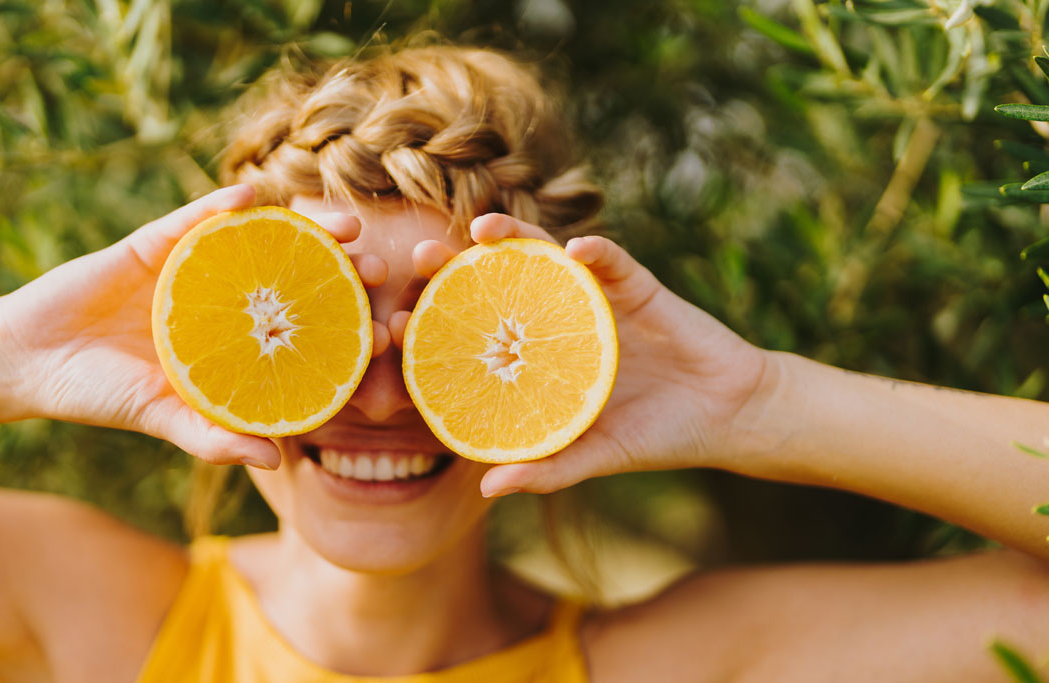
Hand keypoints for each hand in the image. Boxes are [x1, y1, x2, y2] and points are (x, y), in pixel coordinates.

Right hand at [0, 185, 388, 466]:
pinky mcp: (155, 241)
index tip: (389, 332)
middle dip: (344, 270)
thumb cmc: (101, 394)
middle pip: (298, 278)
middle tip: (382, 268)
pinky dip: (221, 205)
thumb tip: (275, 462)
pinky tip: (252, 195)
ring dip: (307, 227)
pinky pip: (194, 217)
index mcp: (238, 343)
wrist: (29, 360)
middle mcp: (227, 300)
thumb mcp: (161, 418)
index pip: (304, 332)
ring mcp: (196, 267)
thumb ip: (212, 437)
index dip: (348, 330)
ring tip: (347, 224)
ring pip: (262, 240)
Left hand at [391, 214, 769, 495]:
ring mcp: (594, 297)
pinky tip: (576, 250)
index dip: (434, 323)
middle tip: (418, 257)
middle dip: (456, 267)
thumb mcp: (595, 455)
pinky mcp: (638, 286)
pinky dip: (596, 254)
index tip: (392, 323)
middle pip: (497, 284)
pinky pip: (614, 263)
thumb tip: (487, 487)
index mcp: (538, 355)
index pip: (476, 332)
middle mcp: (556, 318)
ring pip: (546, 257)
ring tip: (481, 229)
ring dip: (515, 238)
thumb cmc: (656, 434)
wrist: (727, 414)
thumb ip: (546, 469)